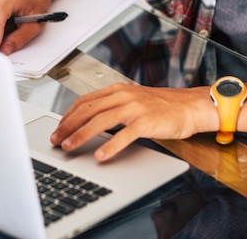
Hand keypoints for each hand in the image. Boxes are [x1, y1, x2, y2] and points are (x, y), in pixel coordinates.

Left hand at [50, 83, 215, 160]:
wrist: (190, 106)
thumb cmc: (162, 107)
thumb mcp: (133, 101)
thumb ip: (113, 107)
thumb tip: (89, 122)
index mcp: (118, 90)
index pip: (85, 101)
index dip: (68, 116)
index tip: (58, 128)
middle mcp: (123, 96)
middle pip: (87, 110)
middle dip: (68, 126)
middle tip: (56, 140)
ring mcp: (135, 108)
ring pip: (100, 121)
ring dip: (81, 135)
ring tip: (69, 147)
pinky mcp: (146, 121)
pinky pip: (124, 135)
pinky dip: (110, 146)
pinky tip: (100, 155)